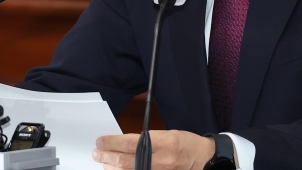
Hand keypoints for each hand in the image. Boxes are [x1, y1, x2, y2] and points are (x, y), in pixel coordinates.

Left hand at [93, 130, 214, 169]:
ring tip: (104, 164)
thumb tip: (123, 143)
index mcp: (163, 142)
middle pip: (127, 161)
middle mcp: (162, 160)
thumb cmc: (186, 144)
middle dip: (108, 157)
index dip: (113, 142)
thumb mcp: (167, 134)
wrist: (204, 160)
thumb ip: (146, 140)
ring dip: (113, 169)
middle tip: (96, 153)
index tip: (101, 141)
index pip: (131, 142)